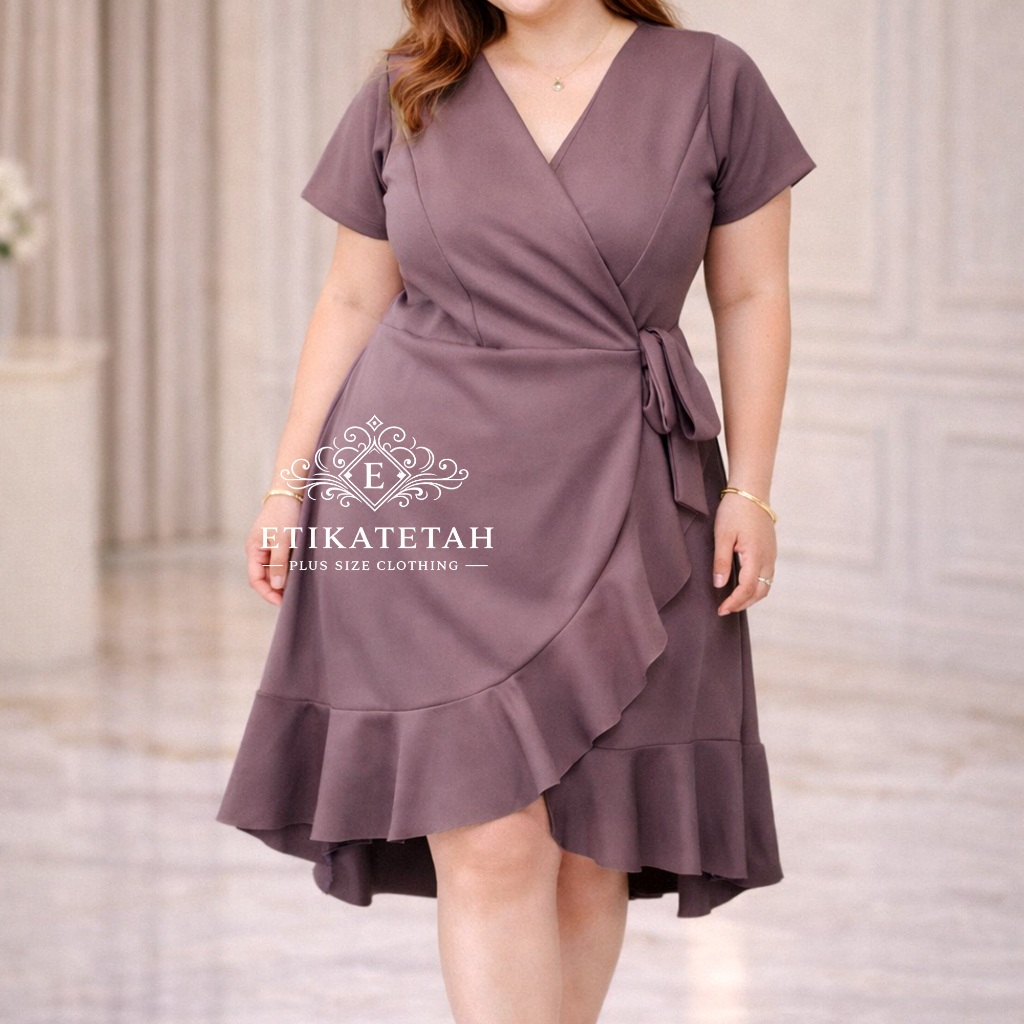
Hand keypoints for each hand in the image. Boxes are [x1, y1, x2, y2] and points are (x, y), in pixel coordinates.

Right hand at [246, 496, 302, 605]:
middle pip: (265, 578)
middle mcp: (258, 551)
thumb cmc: (284, 514)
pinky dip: (289, 570)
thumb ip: (279, 563)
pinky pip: (281, 562)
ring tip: (298, 589)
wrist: (290, 493)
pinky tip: (300, 575)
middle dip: (277, 589)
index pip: (255, 580)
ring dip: (284, 580)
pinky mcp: (278, 544)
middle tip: (294, 599)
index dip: (267, 593)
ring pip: (274, 571)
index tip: (282, 603)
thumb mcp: (282, 540)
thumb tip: (276, 586)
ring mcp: (267, 548)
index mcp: (253, 550)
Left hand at [712, 492, 776, 615]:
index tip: (721, 610)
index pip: (747, 588)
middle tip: (725, 609)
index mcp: (756, 556)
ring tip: (733, 601)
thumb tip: (719, 585)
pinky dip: (756, 586)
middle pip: (760, 591)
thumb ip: (721, 561)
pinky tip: (743, 585)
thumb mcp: (722, 535)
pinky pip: (767, 575)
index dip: (734, 602)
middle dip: (743, 604)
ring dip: (751, 596)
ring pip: (766, 585)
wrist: (751, 491)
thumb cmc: (734, 511)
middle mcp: (768, 558)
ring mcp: (772, 555)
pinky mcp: (771, 550)